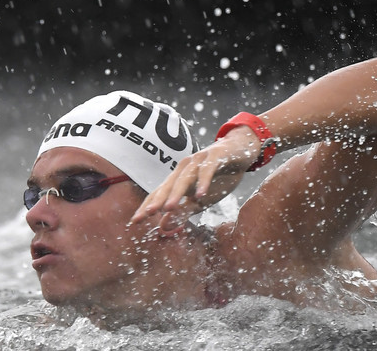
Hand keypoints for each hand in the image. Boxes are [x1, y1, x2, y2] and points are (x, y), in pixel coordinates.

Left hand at [130, 126, 259, 233]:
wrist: (241, 151)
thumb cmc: (220, 176)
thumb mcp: (202, 198)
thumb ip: (184, 210)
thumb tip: (163, 225)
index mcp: (179, 177)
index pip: (160, 192)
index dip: (148, 206)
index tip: (135, 221)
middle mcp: (185, 167)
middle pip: (168, 184)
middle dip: (157, 199)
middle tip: (147, 214)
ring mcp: (199, 160)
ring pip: (185, 177)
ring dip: (177, 193)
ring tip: (169, 208)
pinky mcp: (216, 156)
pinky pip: (207, 170)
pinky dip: (203, 182)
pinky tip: (201, 194)